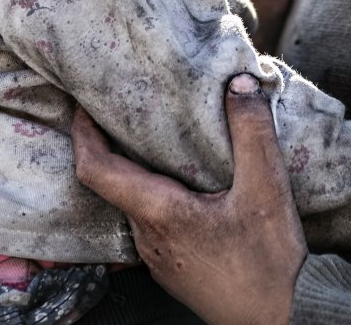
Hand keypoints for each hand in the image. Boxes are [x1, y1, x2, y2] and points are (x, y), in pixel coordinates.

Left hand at [72, 73, 305, 324]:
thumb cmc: (265, 266)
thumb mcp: (268, 192)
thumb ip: (252, 134)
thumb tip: (240, 84)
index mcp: (159, 211)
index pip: (96, 169)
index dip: (82, 131)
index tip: (83, 101)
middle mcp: (148, 233)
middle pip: (110, 179)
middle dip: (107, 138)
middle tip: (120, 101)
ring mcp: (157, 251)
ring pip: (130, 197)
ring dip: (131, 163)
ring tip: (148, 128)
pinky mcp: (171, 261)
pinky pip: (148, 214)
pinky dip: (150, 184)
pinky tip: (177, 173)